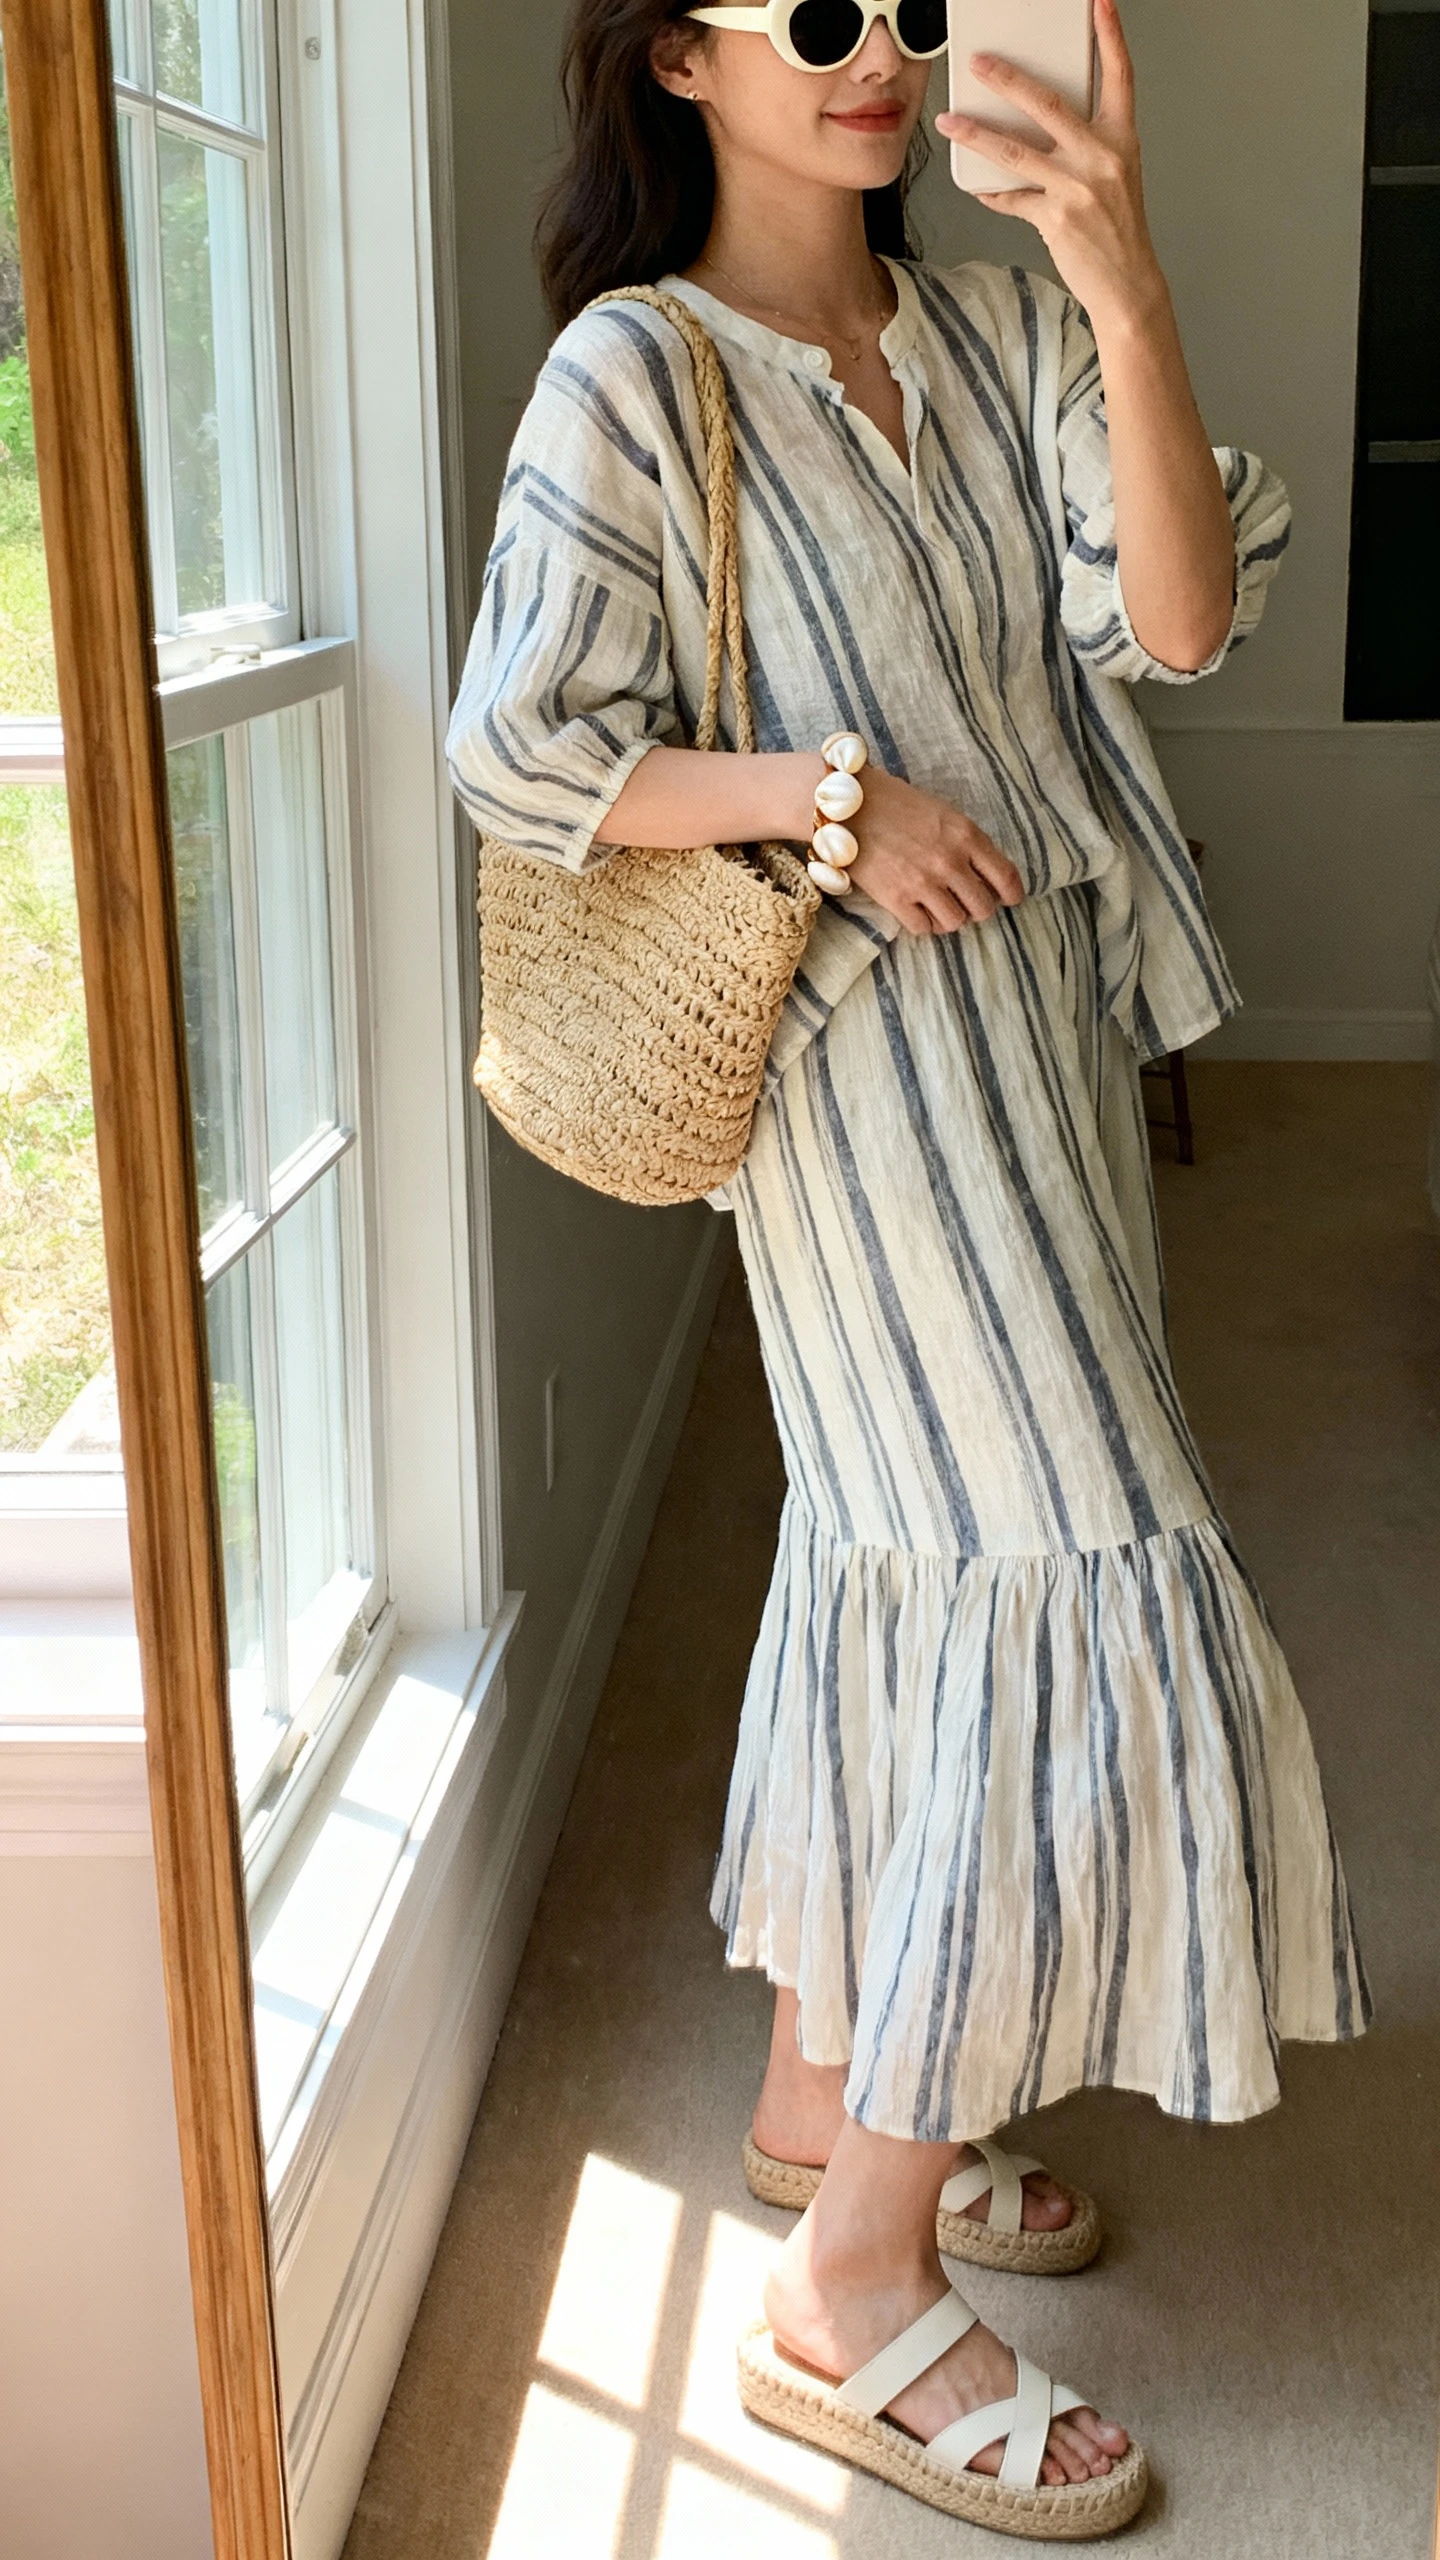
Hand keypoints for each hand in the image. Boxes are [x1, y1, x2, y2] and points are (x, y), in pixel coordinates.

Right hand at [847, 767, 1024, 935]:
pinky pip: (924, 928)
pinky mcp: (896, 899)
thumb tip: (982, 872)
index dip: (1012, 893)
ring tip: (937, 906)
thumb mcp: (942, 812)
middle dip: (977, 908)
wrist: (848, 806)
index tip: (1009, 899)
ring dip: (949, 917)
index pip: (1005, 876)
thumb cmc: (895, 802)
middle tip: (965, 902)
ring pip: (955, 922)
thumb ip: (965, 841)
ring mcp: (923, 883)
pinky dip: (923, 923)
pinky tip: (916, 909)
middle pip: (983, 907)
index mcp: (966, 835)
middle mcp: (950, 862)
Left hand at [935, 0, 1163, 335]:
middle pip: (1048, 104)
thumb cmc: (1118, 228)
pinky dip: (991, 192)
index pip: (1119, 75)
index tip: (1099, 3)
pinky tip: (976, 184)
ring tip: (950, 122)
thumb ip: (1084, 144)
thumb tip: (1039, 122)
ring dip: (976, 134)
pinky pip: (1012, 197)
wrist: (1127, 282)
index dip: (1110, 36)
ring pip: (1015, 150)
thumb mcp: (1114, 174)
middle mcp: (1100, 157)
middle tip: (979, 63)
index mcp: (1121, 139)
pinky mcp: (1055, 218)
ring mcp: (1077, 187)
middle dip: (1008, 79)